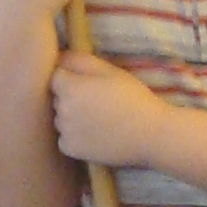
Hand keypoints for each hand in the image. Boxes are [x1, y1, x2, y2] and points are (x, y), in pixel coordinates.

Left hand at [49, 49, 166, 169]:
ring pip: (61, 119)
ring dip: (72, 118)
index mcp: (70, 87)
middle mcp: (62, 109)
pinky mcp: (70, 149)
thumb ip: (80, 60)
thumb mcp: (109, 71)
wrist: (150, 133)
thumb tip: (58, 57)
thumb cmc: (133, 97)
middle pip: (57, 99)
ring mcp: (65, 131)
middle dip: (70, 98)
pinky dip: (75, 138)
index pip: (56, 77)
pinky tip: (95, 135)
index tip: (90, 85)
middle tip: (97, 103)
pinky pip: (64, 139)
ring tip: (98, 120)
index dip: (72, 79)